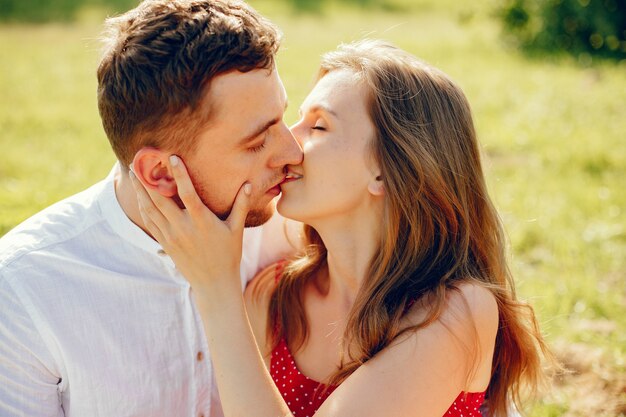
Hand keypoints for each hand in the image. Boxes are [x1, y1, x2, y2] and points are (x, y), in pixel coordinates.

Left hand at [129, 155, 251, 296]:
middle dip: (147, 179)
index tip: (171, 157)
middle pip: (159, 199)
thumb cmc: (228, 255)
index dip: (179, 174)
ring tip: (133, 175)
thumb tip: (248, 184)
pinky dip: (143, 208)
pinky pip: (150, 222)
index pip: (187, 193)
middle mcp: (183, 228)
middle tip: (138, 161)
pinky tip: (140, 197)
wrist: (214, 284)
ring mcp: (171, 236)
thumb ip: (241, 205)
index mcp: (202, 221)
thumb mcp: (237, 229)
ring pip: (150, 210)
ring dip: (140, 191)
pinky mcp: (165, 244)